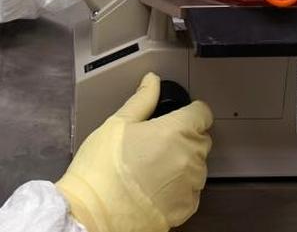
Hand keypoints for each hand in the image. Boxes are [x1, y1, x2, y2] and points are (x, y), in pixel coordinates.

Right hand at [56, 73, 212, 231]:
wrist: (94, 214)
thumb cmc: (101, 169)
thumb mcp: (116, 124)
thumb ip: (141, 100)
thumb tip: (152, 82)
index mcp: (176, 131)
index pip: (203, 113)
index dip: (190, 112)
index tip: (178, 115)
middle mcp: (190, 157)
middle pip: (200, 139)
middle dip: (184, 137)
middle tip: (154, 143)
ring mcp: (191, 185)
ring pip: (197, 165)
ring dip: (182, 162)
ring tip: (151, 167)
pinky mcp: (187, 208)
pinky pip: (191, 190)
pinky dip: (179, 186)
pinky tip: (154, 186)